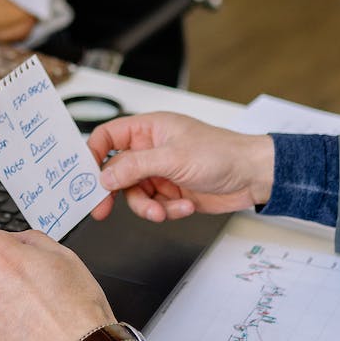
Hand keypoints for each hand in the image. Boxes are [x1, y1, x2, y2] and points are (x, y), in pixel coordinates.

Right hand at [87, 113, 273, 221]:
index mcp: (149, 130)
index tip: (86, 176)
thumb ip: (135, 166)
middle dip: (114, 192)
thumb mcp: (173, 158)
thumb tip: (105, 175)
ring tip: (163, 210)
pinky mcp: (172, 192)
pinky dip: (167, 210)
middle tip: (102, 210)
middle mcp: (151, 150)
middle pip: (117, 172)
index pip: (108, 137)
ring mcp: (161, 172)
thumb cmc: (223, 154)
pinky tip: (184, 207)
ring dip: (147, 207)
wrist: (254, 177)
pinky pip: (155, 206)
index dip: (93, 154)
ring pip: (135, 194)